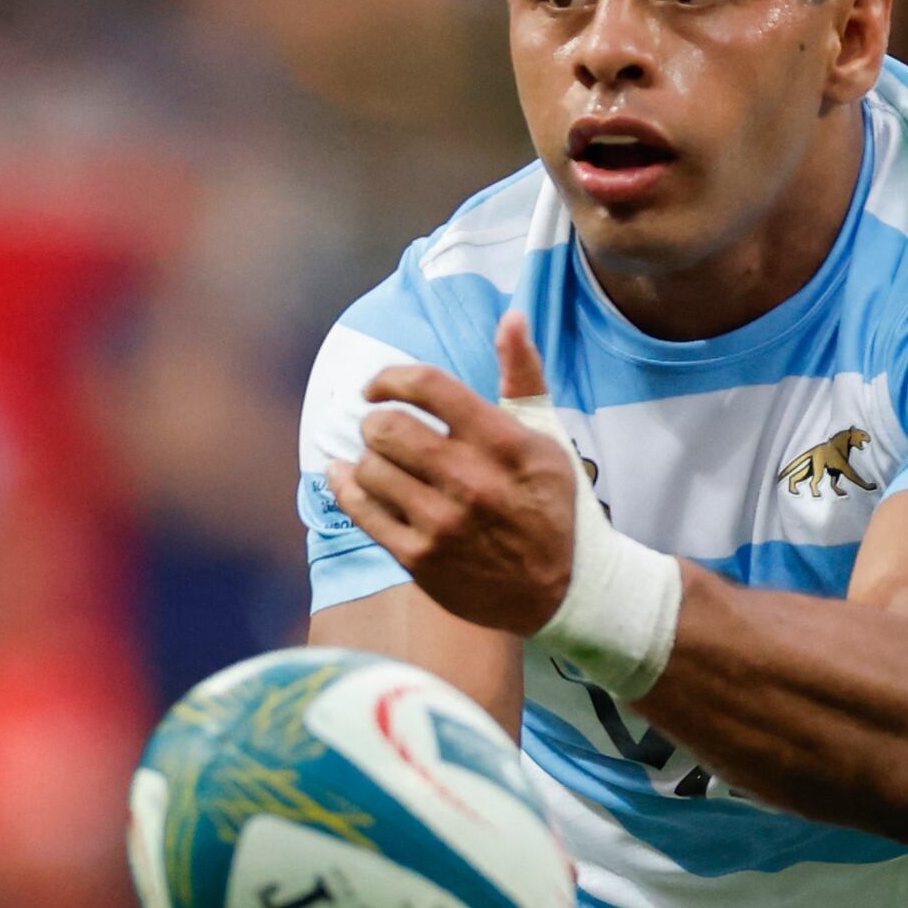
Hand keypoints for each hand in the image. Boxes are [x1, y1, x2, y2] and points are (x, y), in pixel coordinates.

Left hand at [322, 309, 580, 635]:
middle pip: (387, 426)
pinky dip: (346, 488)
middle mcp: (471, 481)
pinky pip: (362, 511)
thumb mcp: (546, 438)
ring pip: (370, 468)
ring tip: (378, 460)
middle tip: (381, 429)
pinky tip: (349, 478)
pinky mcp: (421, 559)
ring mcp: (443, 523)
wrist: (561, 590)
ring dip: (365, 458)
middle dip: (374, 420)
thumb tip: (512, 317)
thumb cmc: (550, 505)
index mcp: (503, 442)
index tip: (378, 386)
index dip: (390, 377)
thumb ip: (523, 376)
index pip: (428, 385)